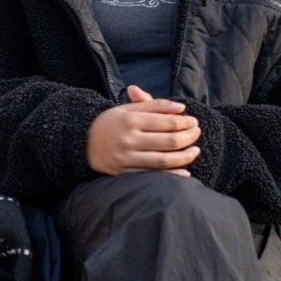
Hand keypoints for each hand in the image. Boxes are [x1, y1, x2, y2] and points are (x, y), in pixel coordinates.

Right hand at [86, 85, 201, 176]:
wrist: (83, 141)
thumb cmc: (110, 122)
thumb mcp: (128, 108)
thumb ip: (154, 105)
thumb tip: (181, 107)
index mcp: (130, 120)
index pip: (166, 122)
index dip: (185, 122)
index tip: (193, 121)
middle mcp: (128, 139)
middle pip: (168, 141)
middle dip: (188, 137)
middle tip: (198, 133)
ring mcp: (126, 158)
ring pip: (164, 160)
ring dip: (184, 157)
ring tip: (195, 151)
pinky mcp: (124, 173)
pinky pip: (153, 175)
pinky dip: (171, 175)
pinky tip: (184, 171)